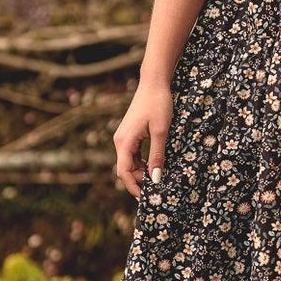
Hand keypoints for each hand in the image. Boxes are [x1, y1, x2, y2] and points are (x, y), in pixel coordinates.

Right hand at [113, 81, 173, 199]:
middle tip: (157, 189)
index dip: (133, 187)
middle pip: (126, 169)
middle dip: (139, 181)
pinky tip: (155, 165)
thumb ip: (157, 156)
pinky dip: (142, 163)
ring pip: (129, 162)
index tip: (146, 198)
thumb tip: (156, 179)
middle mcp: (120, 141)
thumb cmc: (158, 104)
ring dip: (141, 172)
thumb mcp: (161, 132)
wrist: (154, 83)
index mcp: (124, 142)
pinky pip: (133, 154)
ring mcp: (123, 137)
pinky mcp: (130, 134)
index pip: (124, 172)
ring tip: (157, 179)